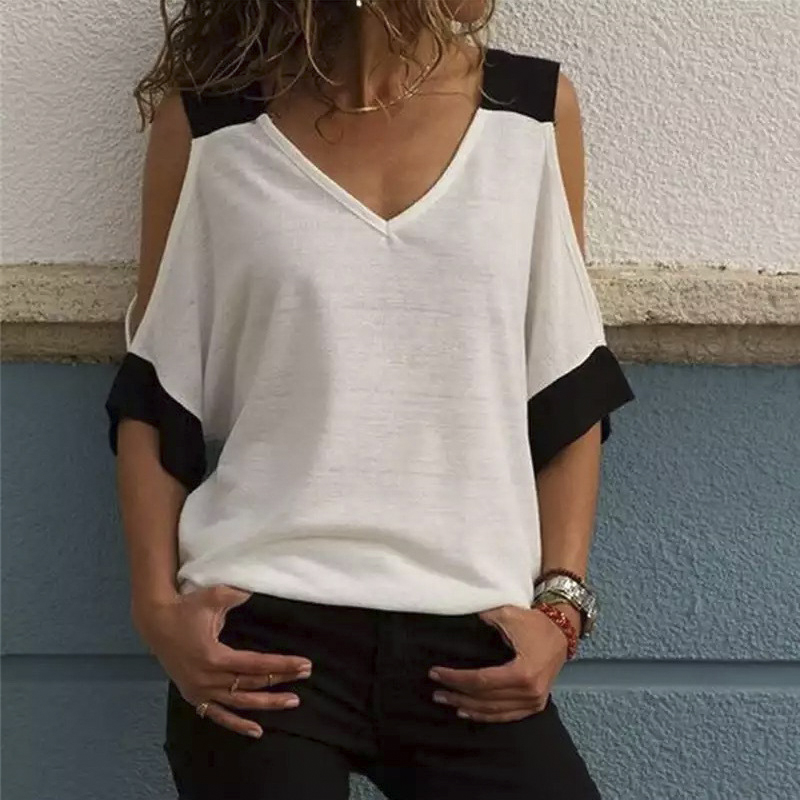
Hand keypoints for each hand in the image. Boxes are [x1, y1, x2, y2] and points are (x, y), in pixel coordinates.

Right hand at [133, 584, 311, 738]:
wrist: (155, 622)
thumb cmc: (186, 607)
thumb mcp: (213, 596)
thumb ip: (237, 594)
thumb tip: (258, 590)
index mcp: (213, 656)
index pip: (256, 665)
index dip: (282, 665)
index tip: (304, 664)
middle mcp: (208, 678)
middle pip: (251, 683)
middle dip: (281, 679)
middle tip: (305, 675)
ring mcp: (200, 691)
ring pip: (239, 703)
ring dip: (266, 704)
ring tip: (292, 702)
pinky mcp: (195, 697)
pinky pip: (219, 716)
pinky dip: (237, 725)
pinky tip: (257, 731)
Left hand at [428, 603, 570, 722]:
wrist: (562, 631)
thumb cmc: (534, 622)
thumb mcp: (507, 614)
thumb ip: (482, 618)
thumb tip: (457, 619)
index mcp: (522, 672)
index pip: (481, 680)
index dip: (456, 678)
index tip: (435, 673)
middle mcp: (529, 692)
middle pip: (485, 699)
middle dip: (457, 694)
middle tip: (436, 690)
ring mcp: (534, 701)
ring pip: (493, 711)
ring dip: (468, 707)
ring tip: (446, 700)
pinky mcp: (535, 705)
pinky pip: (506, 715)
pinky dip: (485, 715)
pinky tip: (468, 711)